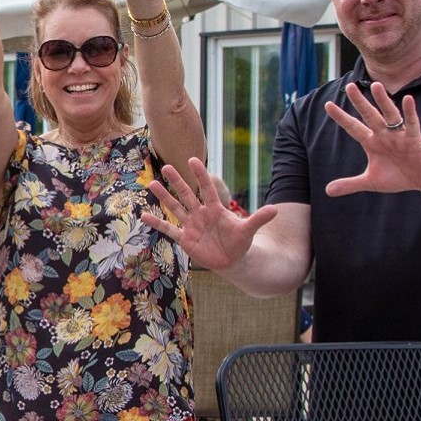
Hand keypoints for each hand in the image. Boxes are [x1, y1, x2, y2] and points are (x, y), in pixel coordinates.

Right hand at [140, 158, 277, 269]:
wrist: (231, 260)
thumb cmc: (239, 242)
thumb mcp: (248, 230)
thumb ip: (258, 219)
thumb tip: (276, 209)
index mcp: (215, 208)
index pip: (207, 189)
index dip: (201, 175)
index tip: (193, 160)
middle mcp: (201, 214)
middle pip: (187, 195)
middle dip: (177, 181)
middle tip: (167, 166)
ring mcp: (191, 225)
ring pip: (175, 208)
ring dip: (164, 197)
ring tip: (153, 185)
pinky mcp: (185, 239)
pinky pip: (169, 229)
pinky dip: (157, 224)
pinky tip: (144, 216)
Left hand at [322, 82, 420, 196]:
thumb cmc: (397, 177)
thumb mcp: (370, 182)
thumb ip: (350, 184)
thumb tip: (327, 191)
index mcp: (371, 143)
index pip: (353, 127)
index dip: (341, 117)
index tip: (328, 105)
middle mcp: (384, 135)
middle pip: (369, 116)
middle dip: (359, 102)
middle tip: (349, 86)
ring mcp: (399, 136)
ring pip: (390, 115)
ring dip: (383, 101)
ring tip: (376, 85)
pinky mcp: (415, 140)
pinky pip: (412, 124)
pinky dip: (410, 113)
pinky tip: (408, 99)